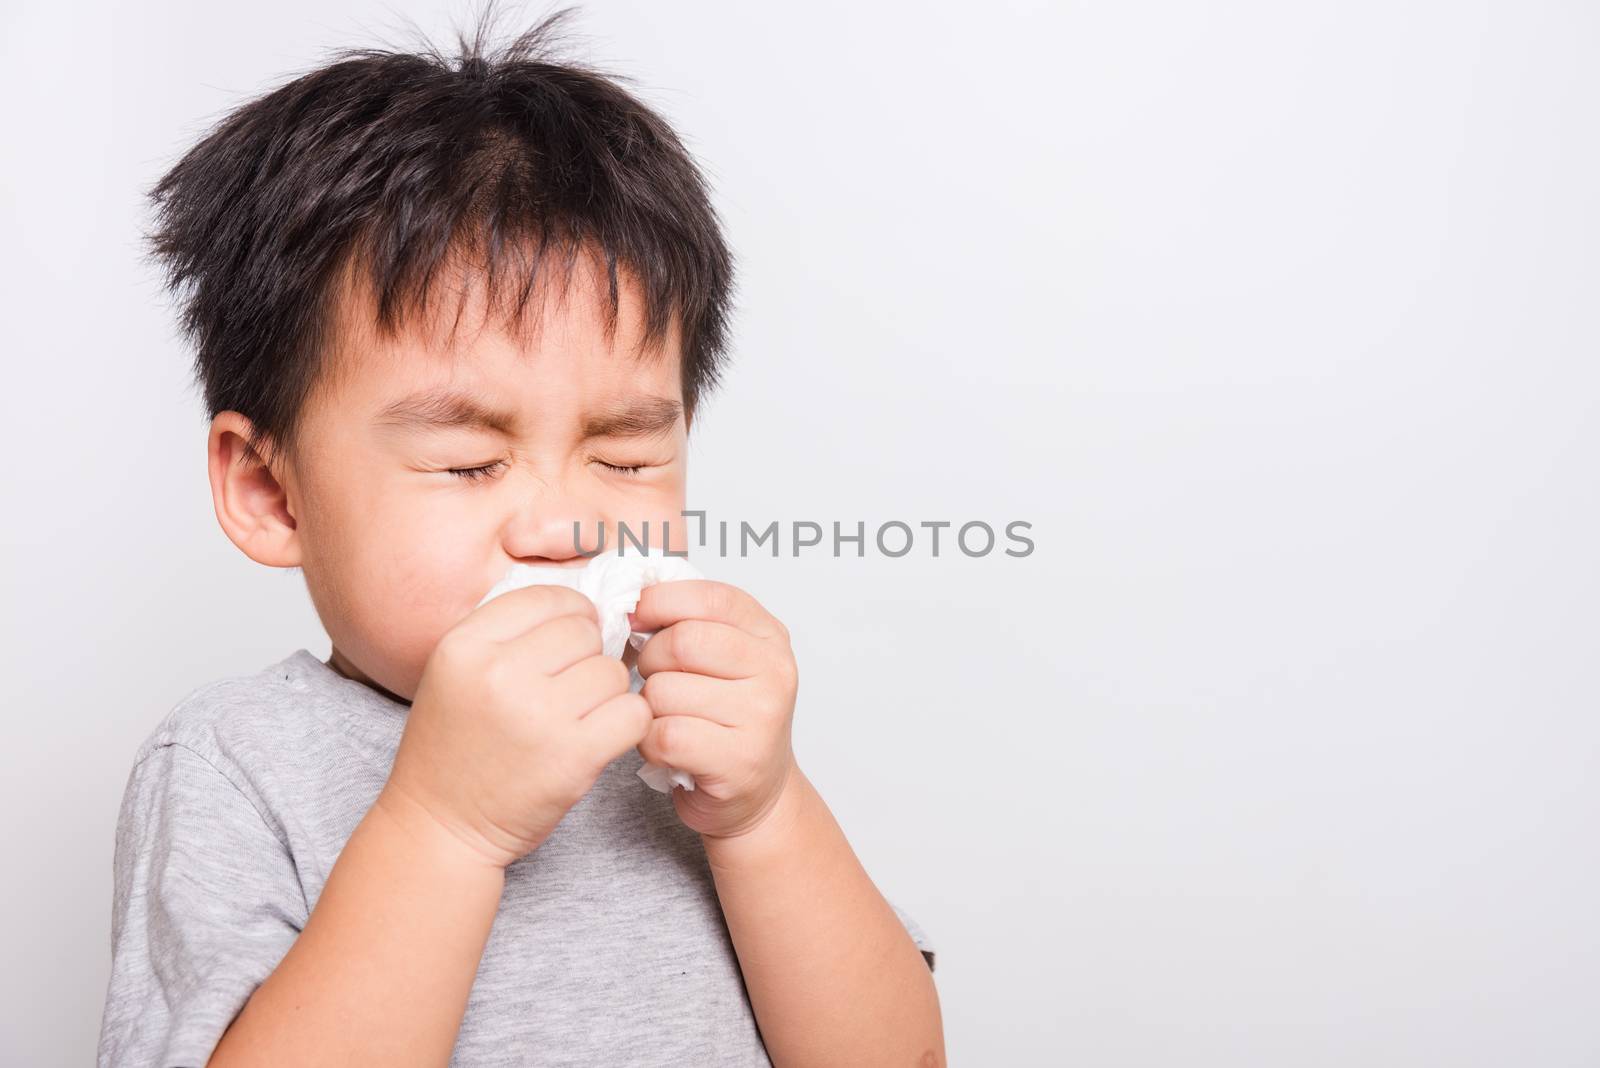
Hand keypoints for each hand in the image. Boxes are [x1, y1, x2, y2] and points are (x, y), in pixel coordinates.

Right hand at [380, 585, 652, 868]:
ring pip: (612, 672)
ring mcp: (538, 715)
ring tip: (580, 717)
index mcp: (465, 645)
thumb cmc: (454, 748)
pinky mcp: (573, 756)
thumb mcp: (456, 673)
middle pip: (584, 632)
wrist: (439, 826)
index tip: (571, 640)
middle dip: (588, 657)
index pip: (547, 596)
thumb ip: (508, 634)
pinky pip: (633, 713)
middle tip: (571, 688)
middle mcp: (499, 673)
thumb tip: (586, 608)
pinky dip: (626, 724)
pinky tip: (601, 736)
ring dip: (607, 694)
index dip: (571, 615)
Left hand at [630, 580, 800, 839]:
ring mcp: (762, 717)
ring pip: (665, 691)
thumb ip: (690, 622)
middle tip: (653, 678)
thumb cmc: (726, 719)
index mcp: (769, 635)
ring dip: (648, 707)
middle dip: (650, 660)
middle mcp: (774, 671)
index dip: (660, 602)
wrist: (757, 793)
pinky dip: (650, 743)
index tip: (636, 617)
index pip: (710, 598)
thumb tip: (630, 597)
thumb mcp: (722, 659)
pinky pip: (665, 736)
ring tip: (666, 717)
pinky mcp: (740, 761)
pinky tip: (666, 747)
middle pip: (682, 642)